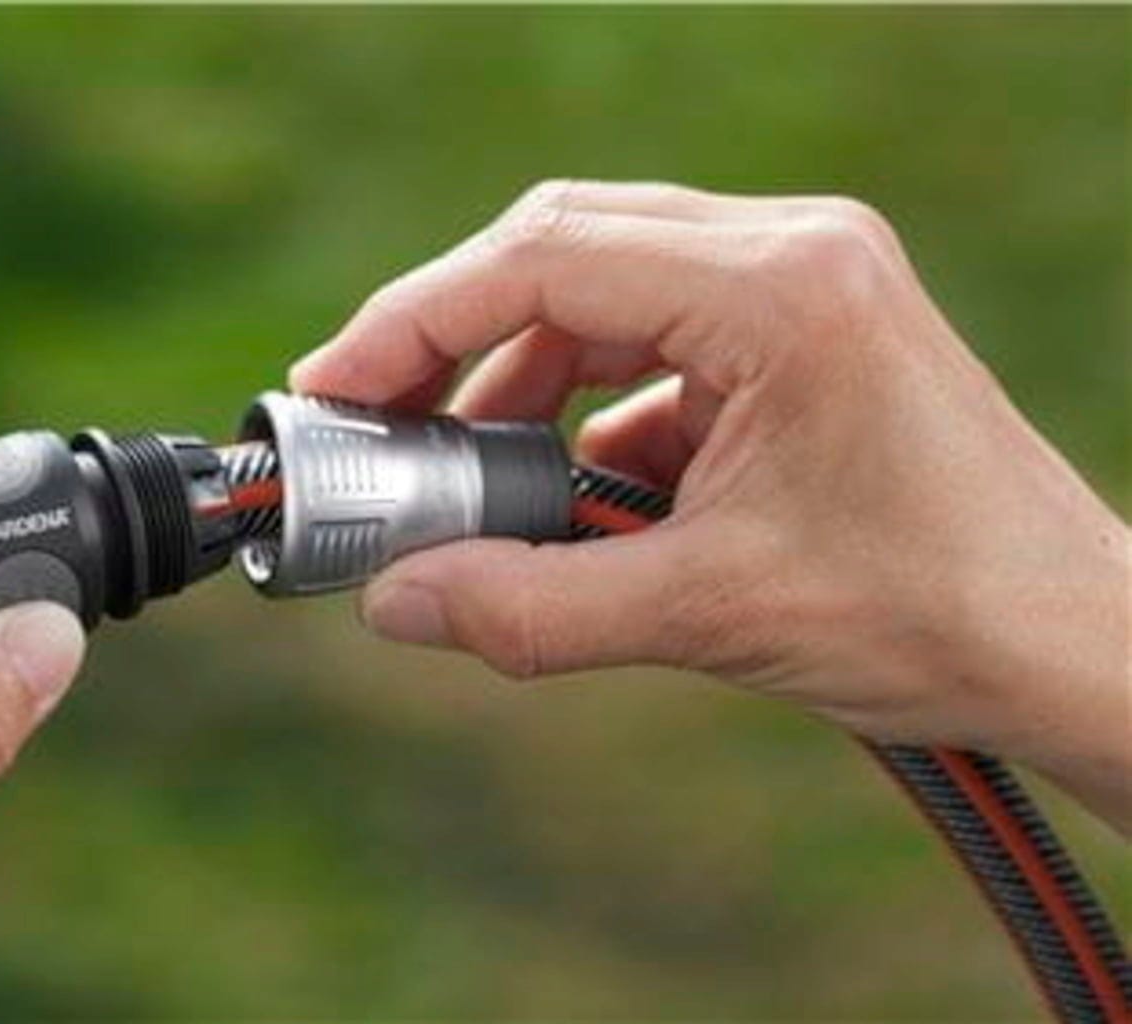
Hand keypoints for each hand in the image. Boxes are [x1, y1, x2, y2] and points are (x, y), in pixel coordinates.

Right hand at [292, 180, 1130, 832]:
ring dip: (518, 385)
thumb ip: (533, 608)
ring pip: (600, 298)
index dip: (414, 321)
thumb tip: (393, 603)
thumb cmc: (935, 616)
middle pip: (562, 251)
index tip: (332, 387)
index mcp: (781, 287)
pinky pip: (652, 348)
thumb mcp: (712, 616)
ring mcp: (799, 286)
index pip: (544, 259)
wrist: (1072, 644)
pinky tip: (563, 498)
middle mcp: (790, 254)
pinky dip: (586, 414)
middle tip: (369, 421)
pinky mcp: (798, 336)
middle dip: (451, 339)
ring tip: (459, 481)